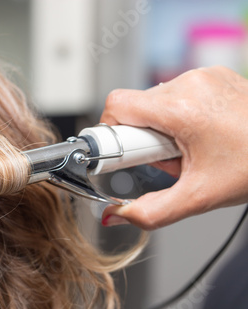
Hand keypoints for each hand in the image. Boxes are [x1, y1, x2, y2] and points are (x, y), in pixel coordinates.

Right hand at [100, 66, 247, 229]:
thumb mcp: (199, 197)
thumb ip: (150, 212)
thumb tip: (115, 216)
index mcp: (183, 108)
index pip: (117, 106)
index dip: (112, 134)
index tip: (129, 155)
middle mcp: (191, 84)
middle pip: (136, 108)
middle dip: (144, 138)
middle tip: (171, 159)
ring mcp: (204, 76)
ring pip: (155, 101)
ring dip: (161, 128)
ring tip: (190, 147)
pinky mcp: (213, 75)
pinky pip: (175, 94)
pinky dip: (177, 116)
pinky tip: (200, 135)